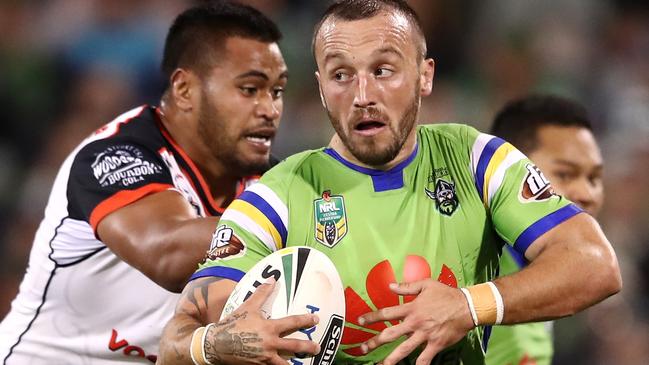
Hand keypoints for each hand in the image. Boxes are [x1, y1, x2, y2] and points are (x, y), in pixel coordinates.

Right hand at [204, 281, 320, 364]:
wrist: (216, 344)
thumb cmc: (233, 324)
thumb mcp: (248, 307)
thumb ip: (262, 293)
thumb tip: (273, 279)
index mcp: (269, 328)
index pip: (292, 322)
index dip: (305, 320)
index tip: (316, 319)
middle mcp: (270, 344)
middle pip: (294, 346)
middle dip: (308, 347)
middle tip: (317, 348)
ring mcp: (265, 357)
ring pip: (285, 363)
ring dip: (295, 364)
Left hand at [358, 279, 473, 364]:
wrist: (467, 307)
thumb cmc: (447, 294)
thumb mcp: (426, 284)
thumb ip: (407, 286)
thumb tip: (390, 286)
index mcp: (411, 308)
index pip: (386, 312)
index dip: (371, 317)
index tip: (360, 320)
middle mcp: (415, 323)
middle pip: (390, 334)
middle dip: (374, 341)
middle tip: (363, 348)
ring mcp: (425, 335)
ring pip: (404, 349)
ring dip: (391, 359)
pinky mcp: (435, 344)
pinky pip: (425, 358)